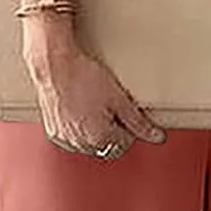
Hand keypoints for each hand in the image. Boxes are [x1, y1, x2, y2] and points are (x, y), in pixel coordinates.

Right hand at [25, 38, 167, 160]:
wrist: (54, 65)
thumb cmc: (84, 77)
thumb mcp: (119, 99)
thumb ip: (139, 122)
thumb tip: (156, 137)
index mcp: (101, 138)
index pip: (125, 142)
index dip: (128, 125)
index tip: (125, 111)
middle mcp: (82, 143)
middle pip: (107, 145)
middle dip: (112, 130)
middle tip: (110, 107)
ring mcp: (66, 138)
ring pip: (89, 142)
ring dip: (94, 130)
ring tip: (93, 106)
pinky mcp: (53, 130)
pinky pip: (71, 136)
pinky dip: (77, 127)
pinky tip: (79, 110)